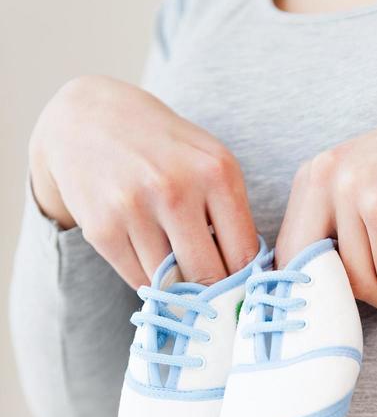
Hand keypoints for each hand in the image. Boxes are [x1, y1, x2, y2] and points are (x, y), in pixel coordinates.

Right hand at [28, 75, 257, 286]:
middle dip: (213, 295)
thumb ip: (233, 216)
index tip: (242, 294)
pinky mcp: (102, 229)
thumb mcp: (210, 162)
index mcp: (216, 172)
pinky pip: (139, 281)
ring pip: (171, 284)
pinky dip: (149, 282)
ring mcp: (134, 209)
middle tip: (213, 299)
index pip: (244, 256)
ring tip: (177, 271)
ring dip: (178, 288)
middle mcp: (175, 189)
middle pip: (209, 277)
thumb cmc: (163, 148)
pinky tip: (149, 260)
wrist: (87, 117)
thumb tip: (249, 283)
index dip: (246, 283)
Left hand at [275, 90, 376, 321]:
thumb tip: (319, 299)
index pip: (292, 255)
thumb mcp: (372, 192)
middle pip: (314, 273)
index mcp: (312, 176)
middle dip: (349, 305)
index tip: (346, 315)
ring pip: (360, 281)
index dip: (317, 293)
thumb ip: (341, 230)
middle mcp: (324, 177)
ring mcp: (353, 189)